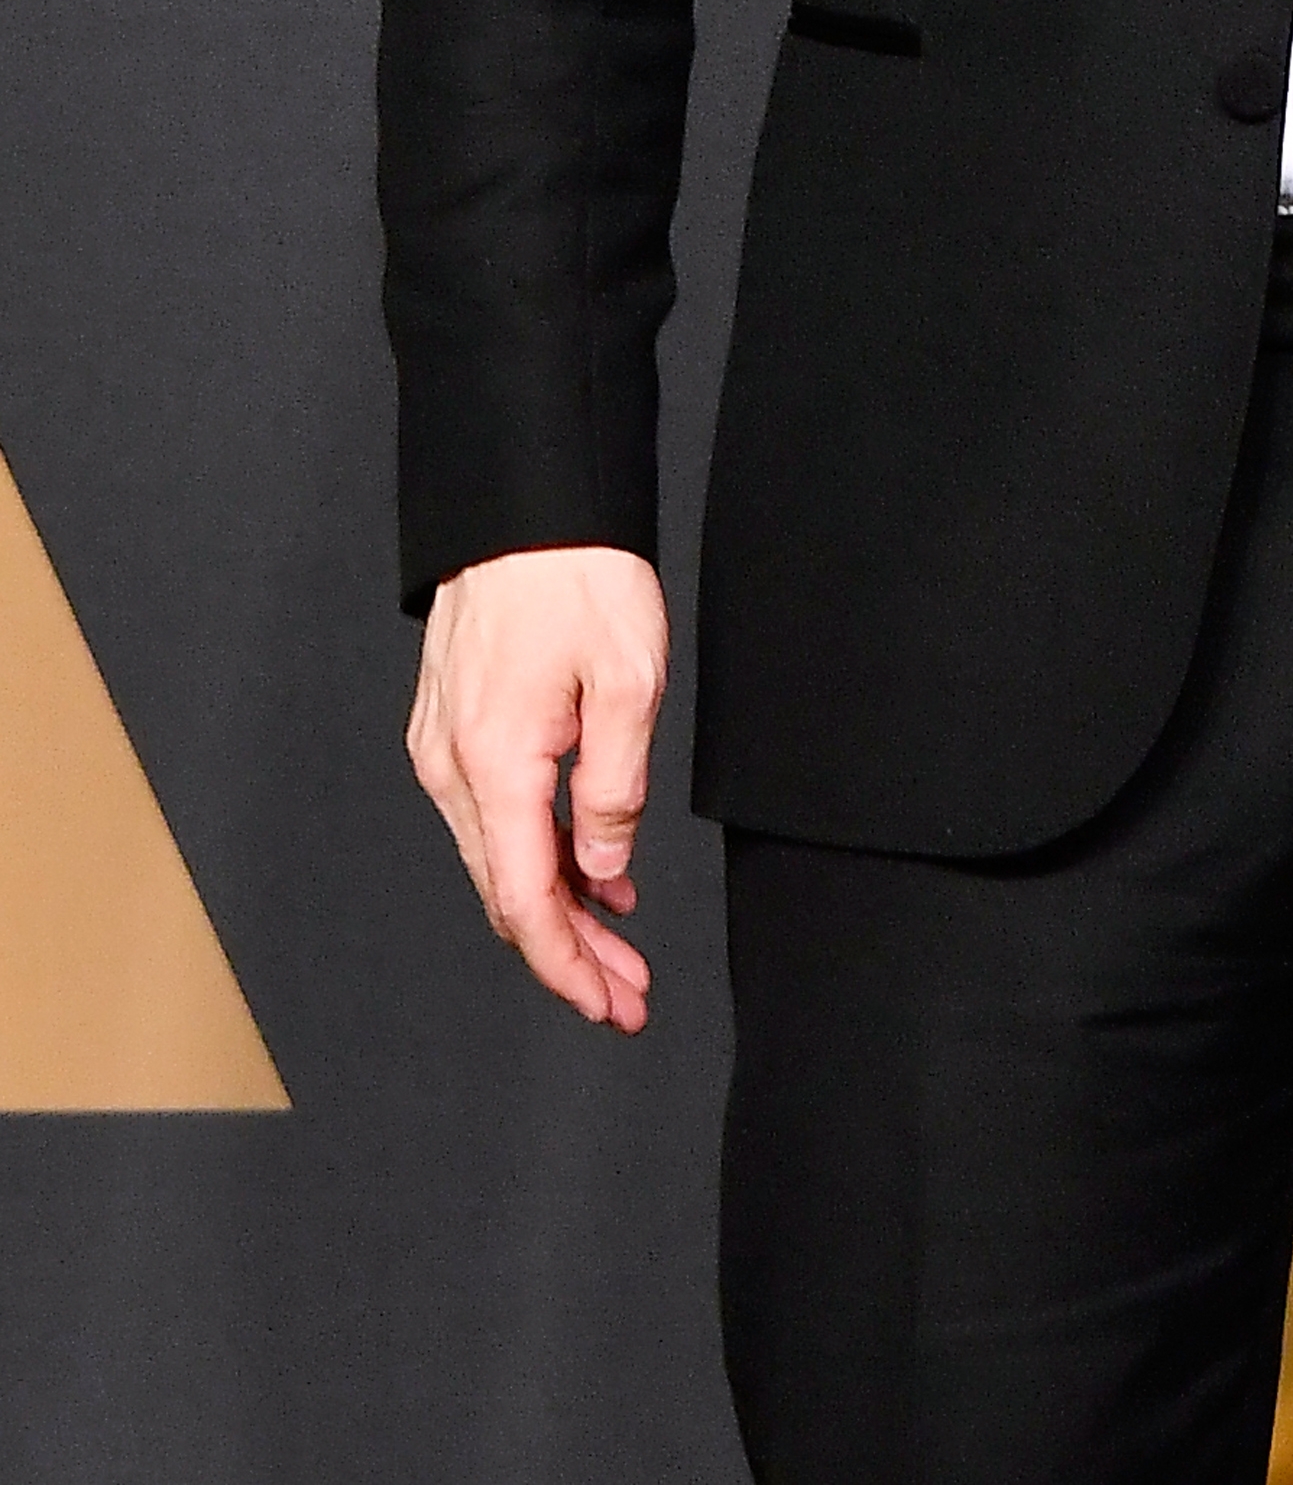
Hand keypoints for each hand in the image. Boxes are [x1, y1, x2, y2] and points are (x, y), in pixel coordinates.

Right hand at [407, 544, 669, 1031]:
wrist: (525, 504)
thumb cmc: (577, 576)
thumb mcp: (627, 683)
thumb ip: (614, 790)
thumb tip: (605, 868)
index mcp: (494, 764)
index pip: (526, 902)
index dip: (568, 967)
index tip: (610, 1006)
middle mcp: (452, 767)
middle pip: (509, 893)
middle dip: (569, 954)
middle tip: (628, 995)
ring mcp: (445, 748)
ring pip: (501, 859)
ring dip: (559, 906)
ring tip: (621, 945)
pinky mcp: (453, 727)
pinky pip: (496, 816)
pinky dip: (543, 853)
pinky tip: (591, 870)